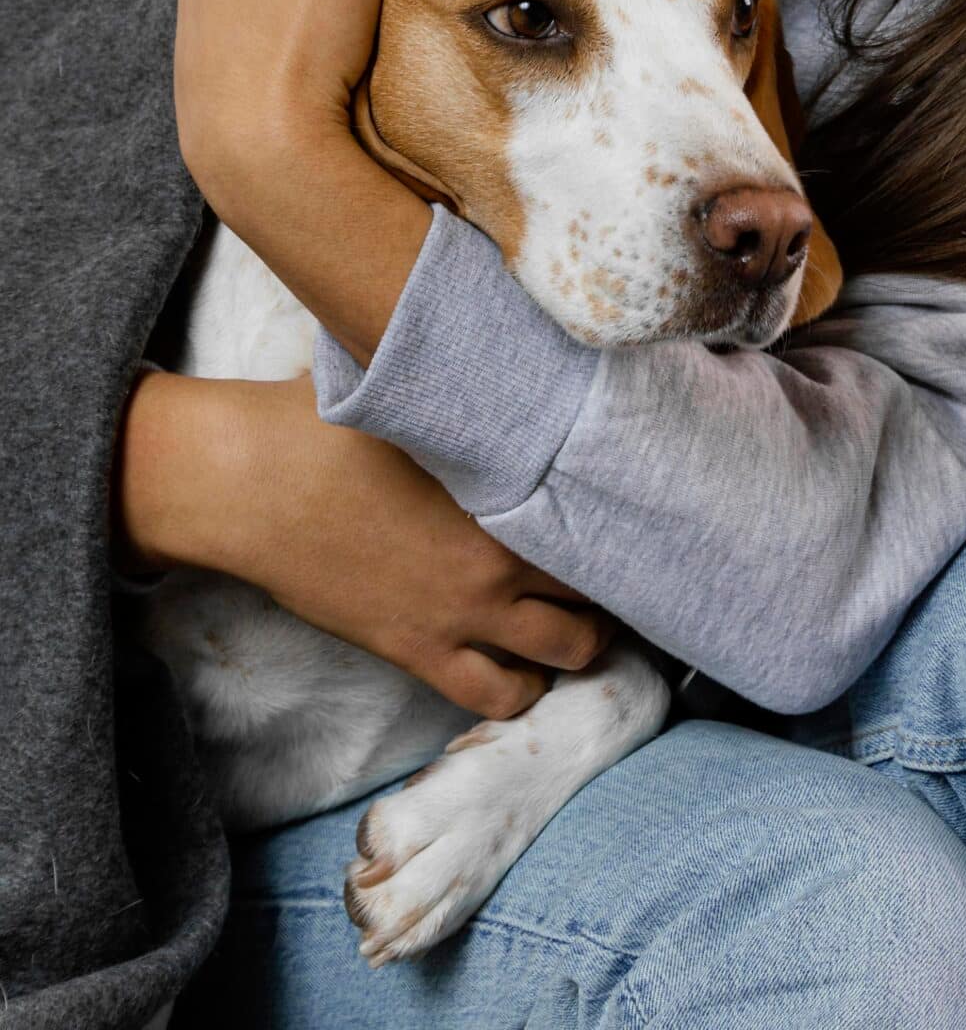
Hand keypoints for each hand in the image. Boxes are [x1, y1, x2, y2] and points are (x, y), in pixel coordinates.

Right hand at [119, 371, 611, 719]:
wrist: (255, 483)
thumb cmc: (330, 422)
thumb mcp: (421, 391)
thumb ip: (480, 385)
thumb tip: (515, 336)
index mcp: (507, 484)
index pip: (601, 513)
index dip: (630, 517)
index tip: (644, 513)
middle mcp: (499, 557)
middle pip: (600, 587)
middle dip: (619, 584)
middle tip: (622, 573)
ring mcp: (461, 613)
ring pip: (565, 652)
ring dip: (585, 643)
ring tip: (587, 624)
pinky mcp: (417, 650)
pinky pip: (495, 695)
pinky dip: (522, 691)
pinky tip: (528, 670)